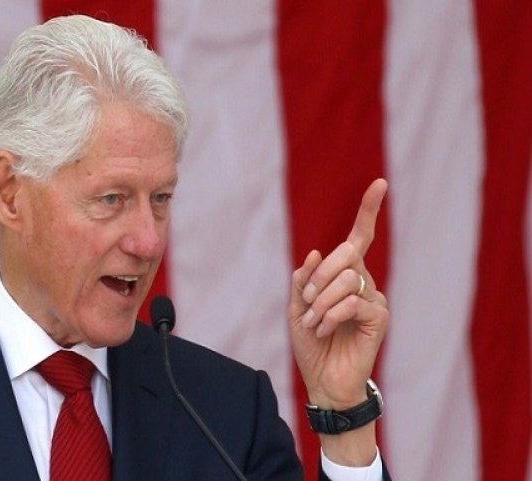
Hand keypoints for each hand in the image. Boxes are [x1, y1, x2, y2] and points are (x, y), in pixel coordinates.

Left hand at [287, 179, 388, 464]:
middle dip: (319, 277)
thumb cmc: (311, 344)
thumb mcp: (297, 308)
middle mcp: (363, 282)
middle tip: (307, 303)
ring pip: (347, 278)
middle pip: (346, 254)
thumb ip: (303, 281)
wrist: (323, 381)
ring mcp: (373, 299)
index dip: (369, 210)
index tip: (380, 183)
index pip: (360, 238)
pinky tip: (325, 330)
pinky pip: (353, 302)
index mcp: (344, 276)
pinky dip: (330, 315)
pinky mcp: (379, 318)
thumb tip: (314, 253)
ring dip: (320, 302)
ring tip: (314, 323)